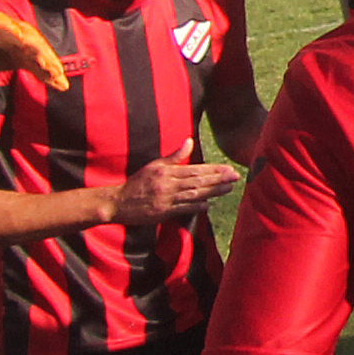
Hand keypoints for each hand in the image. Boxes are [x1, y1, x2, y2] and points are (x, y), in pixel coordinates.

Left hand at [0, 8, 69, 88]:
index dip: (5, 30)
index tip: (17, 39)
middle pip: (21, 34)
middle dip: (34, 47)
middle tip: (46, 62)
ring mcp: (7, 41)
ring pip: (32, 47)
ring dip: (46, 61)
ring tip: (58, 78)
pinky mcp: (12, 55)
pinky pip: (33, 62)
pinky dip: (46, 72)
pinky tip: (60, 85)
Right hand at [109, 139, 240, 224]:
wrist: (119, 202)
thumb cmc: (138, 182)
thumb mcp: (154, 165)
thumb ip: (174, 156)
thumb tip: (189, 141)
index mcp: (165, 171)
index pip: (194, 169)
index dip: (212, 170)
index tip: (227, 168)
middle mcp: (167, 184)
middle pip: (197, 181)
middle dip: (218, 179)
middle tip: (235, 177)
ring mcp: (166, 199)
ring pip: (193, 194)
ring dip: (212, 192)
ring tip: (228, 188)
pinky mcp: (164, 212)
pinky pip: (183, 208)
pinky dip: (197, 206)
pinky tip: (209, 204)